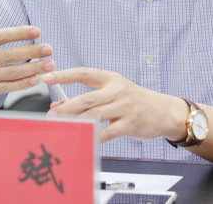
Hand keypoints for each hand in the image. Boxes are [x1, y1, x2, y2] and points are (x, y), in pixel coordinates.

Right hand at [0, 0, 55, 106]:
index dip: (19, 33)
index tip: (37, 30)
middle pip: (8, 55)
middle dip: (31, 52)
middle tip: (49, 49)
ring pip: (10, 73)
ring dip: (32, 69)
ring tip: (49, 65)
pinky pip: (4, 88)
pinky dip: (21, 85)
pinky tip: (35, 79)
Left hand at [42, 68, 186, 142]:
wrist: (165, 112)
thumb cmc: (135, 101)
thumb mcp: (115, 92)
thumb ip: (90, 98)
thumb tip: (59, 106)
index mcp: (111, 79)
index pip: (84, 73)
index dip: (65, 75)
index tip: (48, 77)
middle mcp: (117, 90)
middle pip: (86, 99)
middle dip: (66, 108)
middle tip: (50, 115)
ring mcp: (125, 107)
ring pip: (94, 115)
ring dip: (75, 123)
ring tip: (61, 128)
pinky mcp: (130, 123)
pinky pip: (107, 132)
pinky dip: (93, 136)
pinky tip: (83, 139)